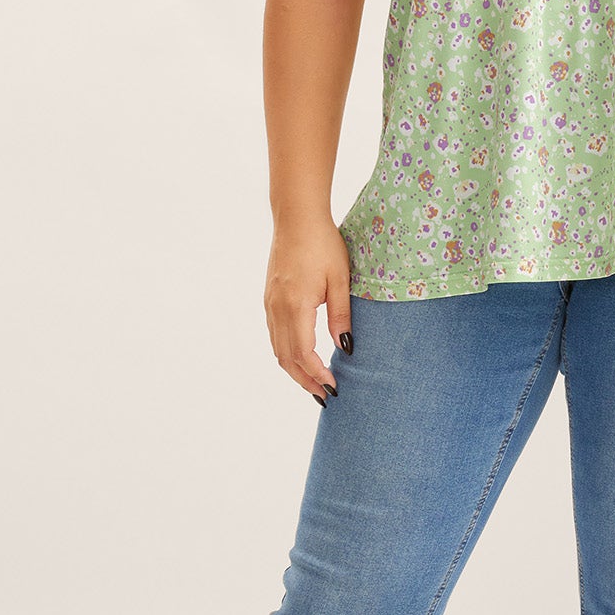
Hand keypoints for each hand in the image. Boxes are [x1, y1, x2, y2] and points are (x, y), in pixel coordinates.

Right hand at [265, 218, 351, 406]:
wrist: (296, 218)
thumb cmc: (323, 244)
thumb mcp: (340, 279)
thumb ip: (341, 315)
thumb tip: (345, 347)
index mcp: (296, 305)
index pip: (304, 353)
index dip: (317, 374)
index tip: (334, 387)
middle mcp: (277, 308)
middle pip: (286, 358)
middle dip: (305, 380)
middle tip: (324, 396)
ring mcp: (270, 304)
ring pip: (277, 349)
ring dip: (294, 370)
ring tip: (314, 383)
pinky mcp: (269, 299)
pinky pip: (275, 335)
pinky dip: (287, 353)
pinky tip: (301, 358)